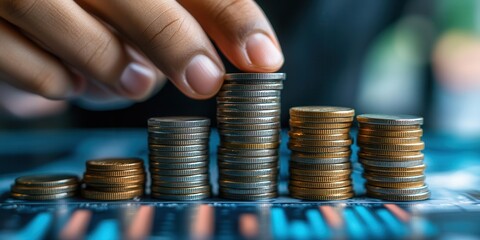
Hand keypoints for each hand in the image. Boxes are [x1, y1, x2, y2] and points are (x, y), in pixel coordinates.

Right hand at [0, 0, 283, 104]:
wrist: (9, 3)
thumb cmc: (89, 1)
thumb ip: (188, 11)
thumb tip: (245, 49)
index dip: (232, 16)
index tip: (264, 58)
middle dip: (177, 42)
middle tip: (205, 81)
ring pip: (80, 37)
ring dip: (115, 69)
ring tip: (134, 81)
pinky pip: (36, 73)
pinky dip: (63, 85)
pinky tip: (72, 75)